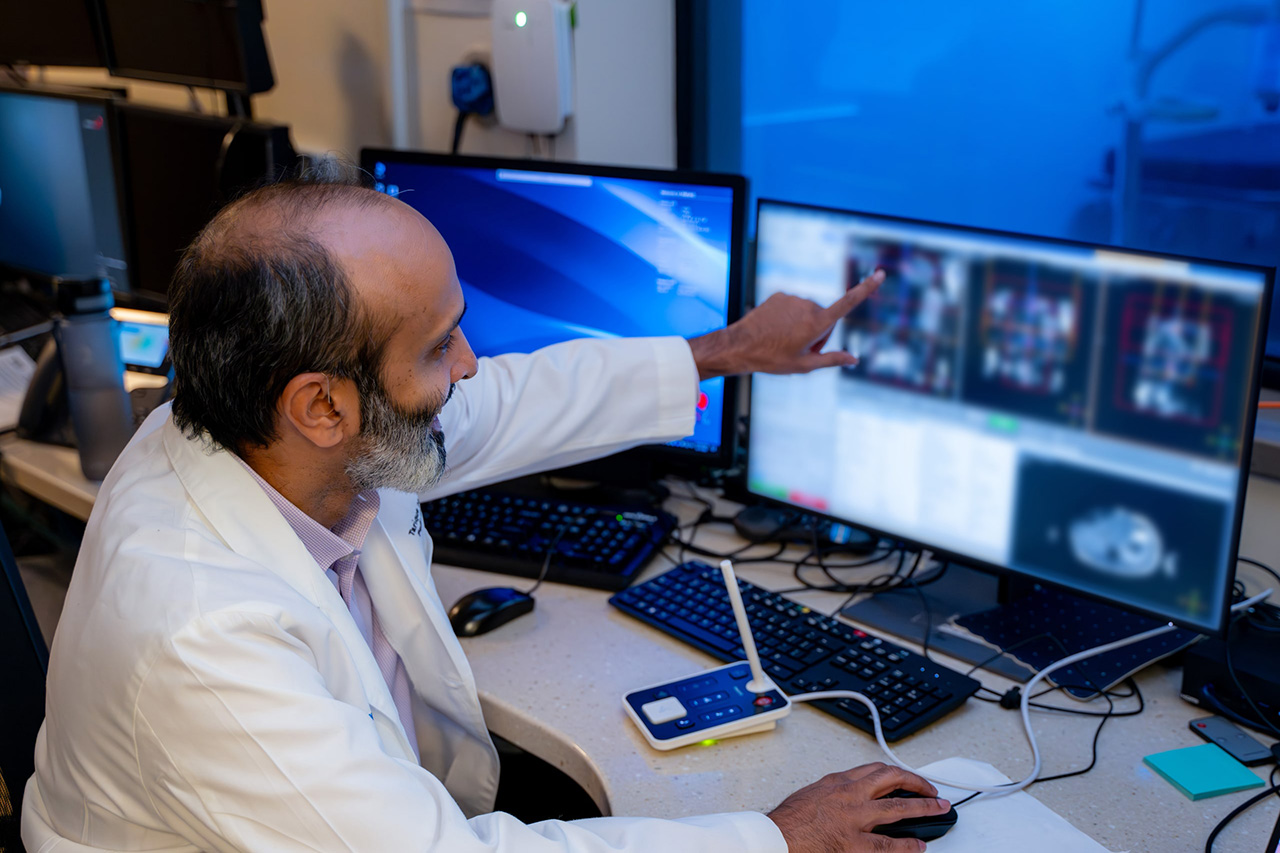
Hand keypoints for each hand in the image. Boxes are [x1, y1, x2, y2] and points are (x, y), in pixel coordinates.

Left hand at [687, 270, 883, 379]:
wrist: (740, 346)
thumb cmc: (773, 359)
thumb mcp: (804, 365)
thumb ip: (832, 360)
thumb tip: (855, 360)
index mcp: (817, 323)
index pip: (848, 303)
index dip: (866, 289)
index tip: (881, 274)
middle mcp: (808, 306)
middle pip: (825, 319)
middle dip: (818, 333)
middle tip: (799, 349)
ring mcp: (793, 299)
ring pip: (808, 313)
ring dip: (802, 326)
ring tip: (784, 341)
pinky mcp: (780, 296)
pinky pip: (792, 307)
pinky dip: (789, 318)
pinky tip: (776, 330)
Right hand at [766, 762, 948, 852]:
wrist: (775, 837)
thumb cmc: (787, 820)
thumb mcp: (812, 795)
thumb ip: (833, 793)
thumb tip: (849, 797)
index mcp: (837, 782)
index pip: (874, 769)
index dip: (895, 773)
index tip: (905, 777)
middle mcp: (849, 794)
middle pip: (891, 779)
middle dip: (916, 783)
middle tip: (932, 790)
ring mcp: (854, 818)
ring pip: (897, 807)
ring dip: (923, 807)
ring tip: (938, 809)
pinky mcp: (853, 843)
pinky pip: (888, 844)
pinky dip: (908, 844)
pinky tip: (919, 845)